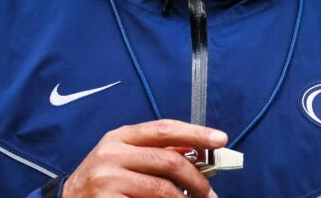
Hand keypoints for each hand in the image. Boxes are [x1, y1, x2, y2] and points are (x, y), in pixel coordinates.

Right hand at [62, 119, 227, 197]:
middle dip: (197, 178)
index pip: (164, 129)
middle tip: (209, 192)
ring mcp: (108, 180)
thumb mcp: (123, 156)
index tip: (219, 139)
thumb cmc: (101, 180)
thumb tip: (195, 149)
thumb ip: (154, 151)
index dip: (196, 133)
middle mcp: (112, 154)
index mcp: (120, 137)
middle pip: (169, 161)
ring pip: (163, 190)